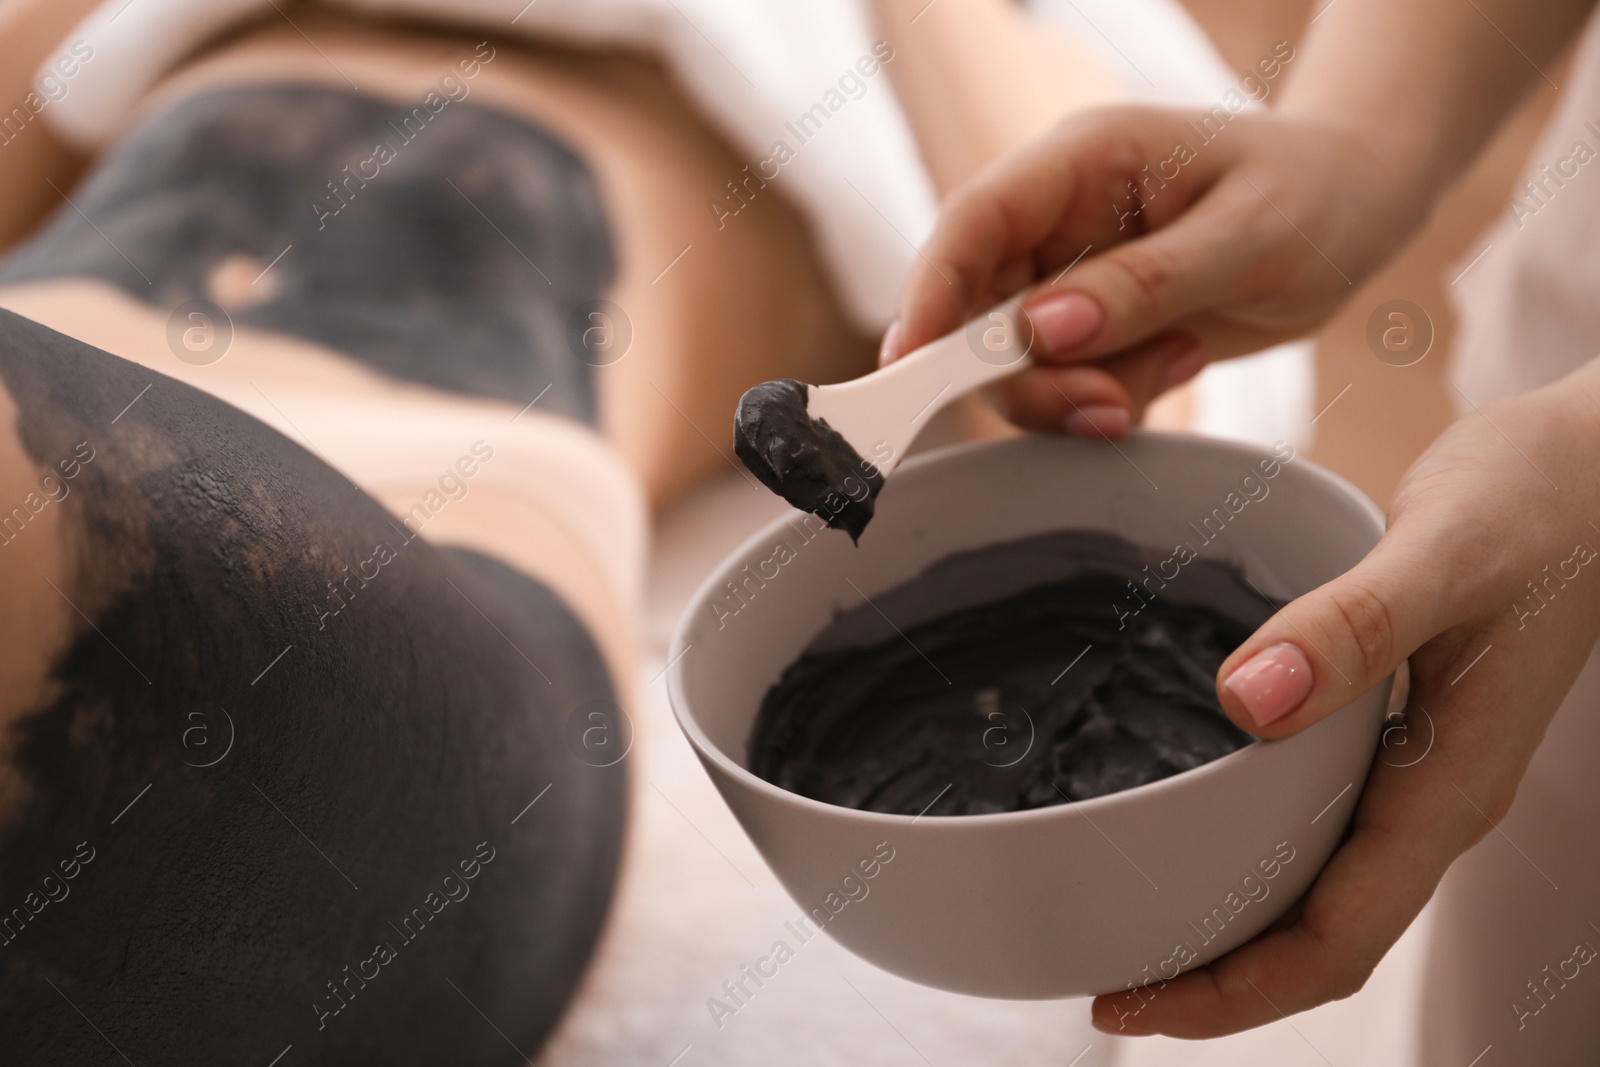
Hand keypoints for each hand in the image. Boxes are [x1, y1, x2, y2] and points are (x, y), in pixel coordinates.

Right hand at [881, 104, 1428, 436]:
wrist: (1359, 210)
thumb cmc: (1316, 194)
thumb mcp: (1247, 236)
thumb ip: (1142, 285)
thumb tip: (1035, 332)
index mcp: (1079, 161)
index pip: (971, 225)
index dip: (929, 296)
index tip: (914, 367)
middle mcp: (1056, 220)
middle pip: (974, 314)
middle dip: (1029, 377)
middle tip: (1109, 406)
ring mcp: (1068, 276)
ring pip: (1014, 365)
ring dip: (1081, 394)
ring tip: (1176, 366)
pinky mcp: (1090, 326)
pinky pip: (1062, 387)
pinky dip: (1109, 402)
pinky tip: (1179, 364)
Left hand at [1090, 362, 1599, 1036]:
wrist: (1599, 466)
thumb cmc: (1543, 500)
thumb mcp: (1446, 552)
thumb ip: (1355, 626)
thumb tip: (1248, 701)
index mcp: (1450, 789)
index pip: (1336, 940)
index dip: (1231, 990)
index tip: (1130, 1004)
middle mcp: (1433, 799)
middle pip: (1322, 939)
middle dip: (1216, 981)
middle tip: (1105, 986)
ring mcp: (1419, 770)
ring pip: (1323, 890)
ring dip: (1232, 926)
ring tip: (1135, 923)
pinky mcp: (1399, 730)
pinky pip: (1322, 824)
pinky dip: (1252, 849)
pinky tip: (1195, 817)